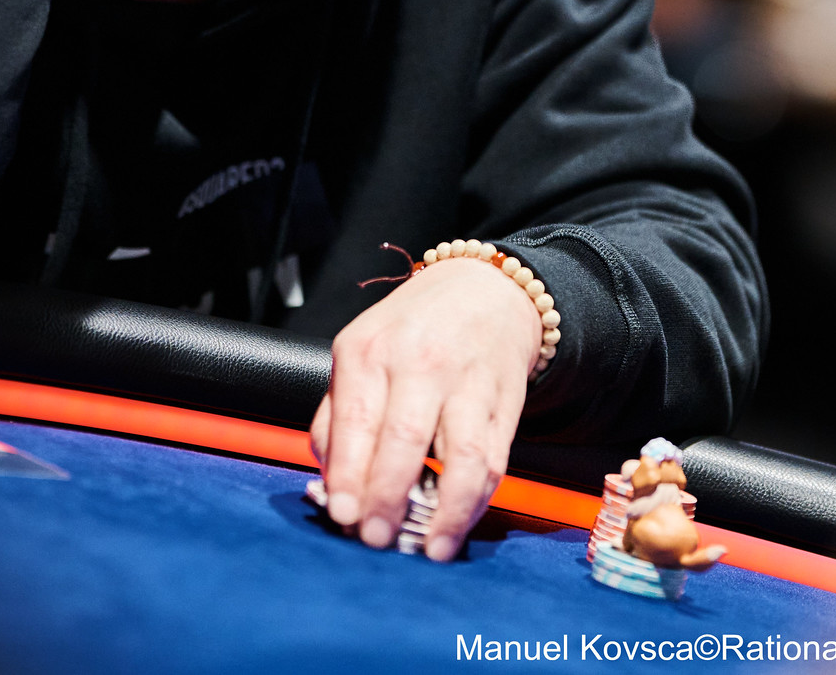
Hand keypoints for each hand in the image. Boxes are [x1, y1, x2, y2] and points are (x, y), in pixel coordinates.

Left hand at [309, 255, 541, 561]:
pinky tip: (457, 524)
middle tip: (375, 538)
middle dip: (388, 498)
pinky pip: (492, 460)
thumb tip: (330, 480)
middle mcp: (418, 362)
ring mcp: (466, 381)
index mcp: (368, 350)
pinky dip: (476, 500)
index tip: (343, 514)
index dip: (350, 474)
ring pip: (460, 455)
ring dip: (444, 511)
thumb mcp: (359, 352)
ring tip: (427, 547)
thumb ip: (337, 415)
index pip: (356, 420)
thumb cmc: (410, 330)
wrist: (485, 289)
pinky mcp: (505, 402)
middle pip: (405, 439)